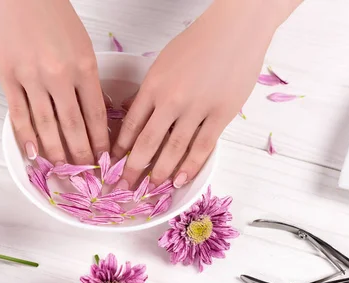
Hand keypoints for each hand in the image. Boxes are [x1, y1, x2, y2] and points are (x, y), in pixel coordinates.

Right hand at [0, 0, 107, 164]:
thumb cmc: (55, 17)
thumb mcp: (83, 46)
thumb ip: (88, 80)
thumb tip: (96, 115)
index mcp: (84, 67)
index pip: (95, 115)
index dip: (100, 142)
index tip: (104, 161)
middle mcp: (59, 75)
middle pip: (73, 126)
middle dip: (81, 156)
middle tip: (86, 177)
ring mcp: (31, 77)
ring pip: (46, 125)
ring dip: (55, 152)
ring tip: (62, 171)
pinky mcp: (7, 77)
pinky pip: (18, 113)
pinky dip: (25, 136)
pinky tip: (32, 153)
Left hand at [112, 0, 300, 189]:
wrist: (235, 30)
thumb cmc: (199, 42)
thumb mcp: (163, 62)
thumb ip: (150, 90)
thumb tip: (133, 111)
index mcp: (153, 85)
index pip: (131, 124)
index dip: (121, 147)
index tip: (113, 163)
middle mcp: (171, 99)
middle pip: (147, 142)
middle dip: (133, 168)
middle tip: (124, 186)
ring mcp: (197, 108)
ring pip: (174, 149)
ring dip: (160, 172)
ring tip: (152, 187)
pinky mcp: (221, 114)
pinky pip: (202, 147)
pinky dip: (190, 166)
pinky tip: (180, 179)